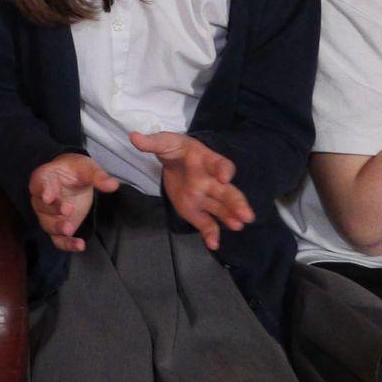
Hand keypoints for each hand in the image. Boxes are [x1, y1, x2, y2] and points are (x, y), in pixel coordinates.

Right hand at [28, 154, 119, 251]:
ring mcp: (48, 215)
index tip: (48, 197)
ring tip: (69, 229)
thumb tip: (112, 185)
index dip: (43, 190)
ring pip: (48, 225)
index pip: (39, 184)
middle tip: (68, 210)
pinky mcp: (58, 228)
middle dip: (54, 210)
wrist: (74, 180)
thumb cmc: (76, 170)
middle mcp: (41, 198)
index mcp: (44, 178)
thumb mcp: (87, 168)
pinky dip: (67, 244)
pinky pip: (58, 239)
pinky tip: (80, 245)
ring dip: (57, 228)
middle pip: (42, 206)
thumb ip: (98, 176)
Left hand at [129, 131, 252, 250]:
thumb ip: (151, 142)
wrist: (174, 162)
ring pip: (222, 209)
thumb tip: (134, 137)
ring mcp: (206, 197)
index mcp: (206, 161)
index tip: (225, 177)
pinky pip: (207, 223)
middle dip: (237, 203)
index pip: (219, 163)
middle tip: (247, 215)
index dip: (223, 169)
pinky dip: (211, 234)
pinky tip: (214, 244)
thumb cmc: (175, 149)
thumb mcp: (163, 142)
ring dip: (230, 218)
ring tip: (238, 226)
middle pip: (227, 192)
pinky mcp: (197, 211)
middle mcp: (211, 181)